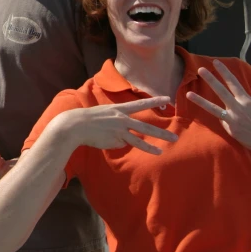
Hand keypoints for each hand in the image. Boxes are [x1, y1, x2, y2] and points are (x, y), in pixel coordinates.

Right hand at [51, 96, 177, 154]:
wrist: (75, 125)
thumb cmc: (87, 119)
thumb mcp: (104, 114)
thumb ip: (116, 122)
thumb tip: (123, 138)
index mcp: (119, 109)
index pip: (140, 104)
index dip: (154, 101)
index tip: (167, 99)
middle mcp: (122, 119)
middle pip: (146, 126)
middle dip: (161, 132)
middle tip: (175, 136)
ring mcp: (119, 131)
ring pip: (138, 140)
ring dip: (150, 147)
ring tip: (161, 152)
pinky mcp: (114, 141)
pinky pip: (119, 144)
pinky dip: (113, 143)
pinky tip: (103, 139)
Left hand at [185, 60, 250, 165]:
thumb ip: (243, 105)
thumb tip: (231, 104)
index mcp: (248, 101)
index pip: (234, 82)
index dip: (225, 72)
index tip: (216, 62)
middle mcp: (239, 108)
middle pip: (221, 91)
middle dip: (210, 79)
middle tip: (200, 69)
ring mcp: (233, 120)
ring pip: (213, 108)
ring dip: (200, 100)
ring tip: (188, 93)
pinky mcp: (230, 131)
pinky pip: (223, 122)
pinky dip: (225, 121)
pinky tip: (237, 127)